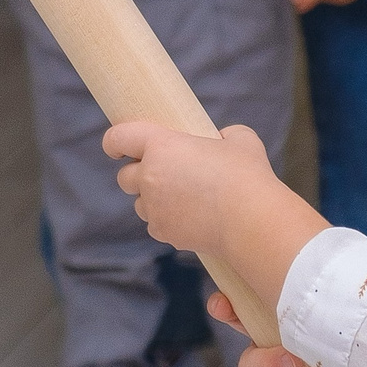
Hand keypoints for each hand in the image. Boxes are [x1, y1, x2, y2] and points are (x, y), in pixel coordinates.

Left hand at [104, 121, 279, 253]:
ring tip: (184, 198)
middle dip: (137, 174)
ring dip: (153, 200)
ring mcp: (154, 207)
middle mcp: (150, 177)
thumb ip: (224, 135)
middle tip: (161, 173)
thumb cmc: (247, 176)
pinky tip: (192, 217)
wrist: (252, 221)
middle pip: (125, 177)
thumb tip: (221, 139)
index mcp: (161, 146)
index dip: (114, 141)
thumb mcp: (241, 140)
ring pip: (141, 203)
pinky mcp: (163, 232)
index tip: (115, 146)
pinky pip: (156, 224)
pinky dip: (167, 221)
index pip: (120, 138)